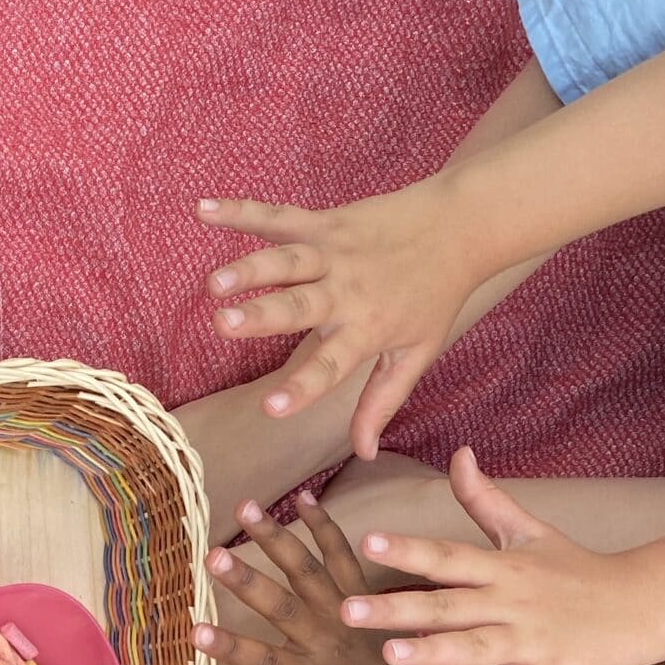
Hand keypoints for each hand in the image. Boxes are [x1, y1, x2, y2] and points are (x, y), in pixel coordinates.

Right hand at [194, 491, 458, 664]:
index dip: (231, 648)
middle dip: (246, 581)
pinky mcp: (365, 592)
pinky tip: (302, 497)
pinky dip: (324, 525)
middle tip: (213, 555)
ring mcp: (346, 611)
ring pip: (308, 570)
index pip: (266, 662)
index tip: (196, 630)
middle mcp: (327, 640)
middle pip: (282, 607)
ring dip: (276, 538)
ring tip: (246, 509)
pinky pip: (344, 554)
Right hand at [198, 178, 483, 456]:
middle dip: (260, 315)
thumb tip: (363, 453)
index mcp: (367, 329)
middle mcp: (347, 291)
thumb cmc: (435, 296)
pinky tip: (203, 211)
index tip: (271, 410)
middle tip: (224, 325)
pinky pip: (277, 216)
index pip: (332, 365)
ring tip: (214, 283)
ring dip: (248, 268)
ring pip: (286, 260)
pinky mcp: (325, 221)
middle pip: (299, 305)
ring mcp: (334, 252)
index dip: (302, 388)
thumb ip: (382, 402)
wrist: (461, 224)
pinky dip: (239, 211)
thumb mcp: (416, 354)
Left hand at [345, 448, 659, 664]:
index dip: (407, 549)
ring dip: (432, 652)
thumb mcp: (528, 531)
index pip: (446, 555)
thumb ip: (484, 499)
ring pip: (473, 648)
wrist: (638, 606)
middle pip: (447, 603)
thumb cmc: (573, 570)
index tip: (367, 541)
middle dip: (396, 607)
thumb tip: (457, 454)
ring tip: (390, 655)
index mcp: (500, 567)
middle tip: (347, 611)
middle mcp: (509, 602)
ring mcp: (527, 642)